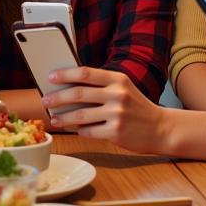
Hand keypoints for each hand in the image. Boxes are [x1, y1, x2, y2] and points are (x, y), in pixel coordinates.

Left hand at [42, 67, 165, 154]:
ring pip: (80, 116)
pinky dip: (78, 131)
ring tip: (53, 119)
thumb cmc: (136, 106)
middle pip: (79, 94)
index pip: (86, 73)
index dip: (65, 74)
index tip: (50, 77)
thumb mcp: (123, 88)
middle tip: (45, 100)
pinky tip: (72, 129)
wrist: (160, 128)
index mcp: (118, 79)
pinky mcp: (116, 132)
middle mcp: (118, 94)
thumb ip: (100, 85)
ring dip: (63, 118)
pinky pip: (89, 131)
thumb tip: (68, 86)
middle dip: (58, 97)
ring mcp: (117, 114)